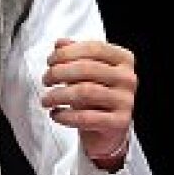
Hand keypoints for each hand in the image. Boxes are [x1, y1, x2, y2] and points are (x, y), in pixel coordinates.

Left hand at [42, 38, 137, 170]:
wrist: (107, 131)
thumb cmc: (95, 97)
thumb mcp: (85, 72)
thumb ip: (74, 54)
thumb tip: (60, 43)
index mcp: (123, 59)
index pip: (94, 48)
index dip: (67, 52)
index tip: (50, 61)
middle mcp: (128, 78)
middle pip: (87, 68)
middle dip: (58, 72)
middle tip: (45, 80)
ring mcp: (126, 101)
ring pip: (84, 92)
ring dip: (58, 95)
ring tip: (46, 99)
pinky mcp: (119, 122)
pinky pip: (86, 118)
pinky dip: (65, 116)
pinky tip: (56, 114)